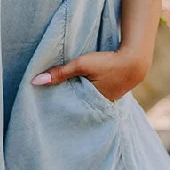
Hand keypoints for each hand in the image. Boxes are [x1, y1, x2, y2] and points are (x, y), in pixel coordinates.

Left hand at [30, 46, 149, 102]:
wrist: (135, 59)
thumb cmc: (108, 62)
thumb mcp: (82, 64)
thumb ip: (60, 73)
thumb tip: (34, 81)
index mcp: (92, 104)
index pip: (70, 110)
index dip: (58, 108)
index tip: (45, 108)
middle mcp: (100, 107)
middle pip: (78, 108)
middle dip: (67, 106)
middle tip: (49, 105)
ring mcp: (108, 102)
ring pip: (87, 103)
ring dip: (78, 99)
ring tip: (62, 99)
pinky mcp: (112, 94)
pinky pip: (96, 98)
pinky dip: (88, 95)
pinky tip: (81, 91)